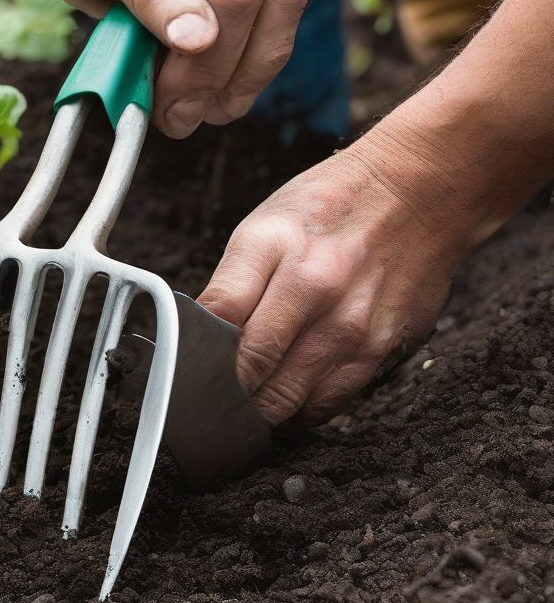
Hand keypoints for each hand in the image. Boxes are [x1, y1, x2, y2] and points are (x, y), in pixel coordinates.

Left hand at [198, 133, 479, 425]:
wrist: (419, 190)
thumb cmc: (331, 208)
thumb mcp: (264, 227)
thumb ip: (231, 287)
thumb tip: (197, 342)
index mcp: (272, 244)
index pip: (216, 317)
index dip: (191, 354)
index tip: (183, 371)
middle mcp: (313, 285)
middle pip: (249, 367)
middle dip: (221, 392)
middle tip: (208, 400)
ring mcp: (351, 322)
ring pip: (286, 398)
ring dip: (258, 410)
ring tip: (243, 405)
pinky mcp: (381, 348)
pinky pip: (328, 404)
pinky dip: (300, 412)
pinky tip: (287, 402)